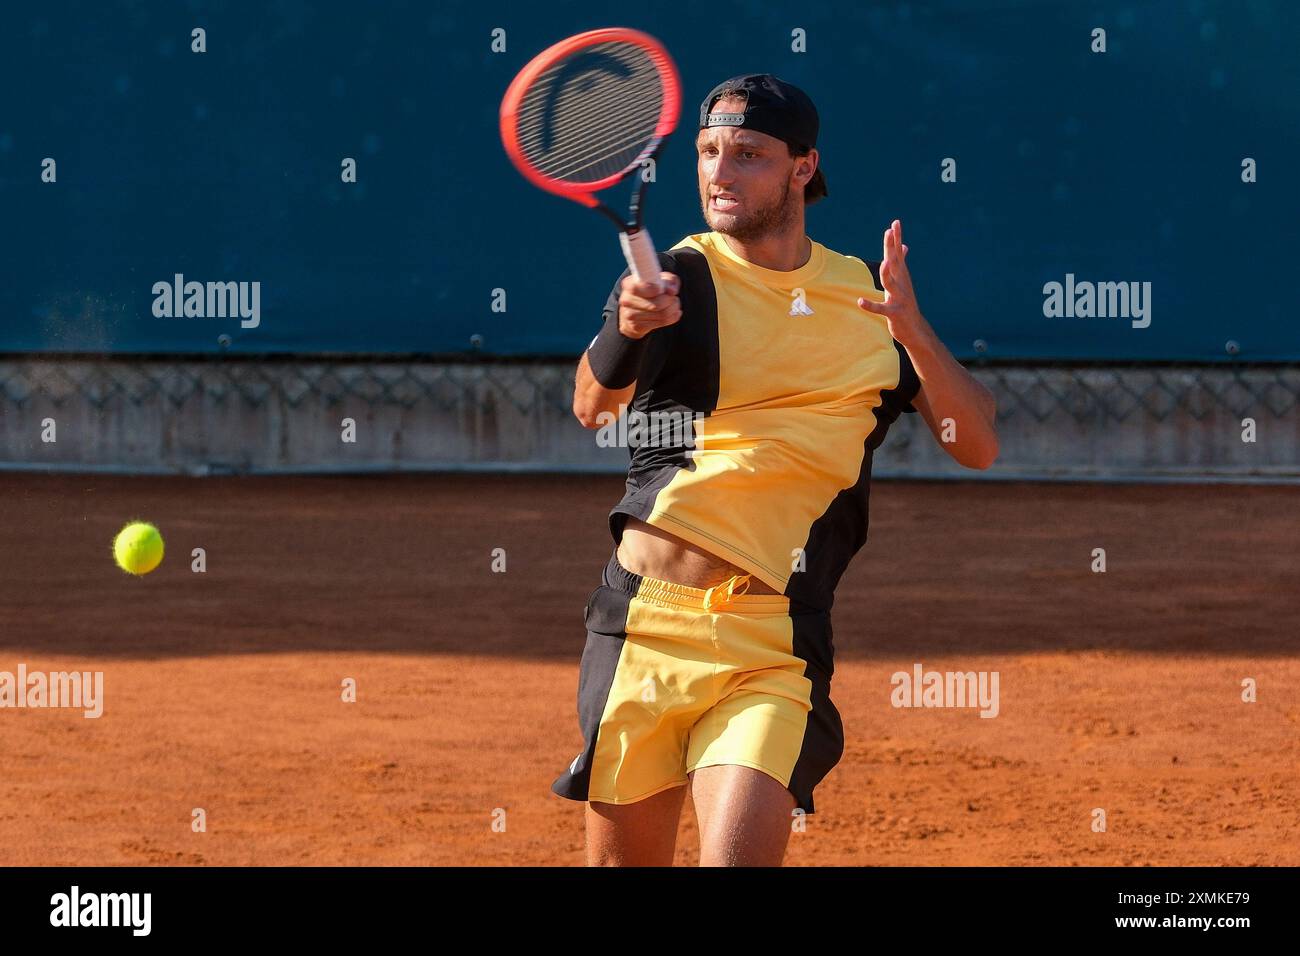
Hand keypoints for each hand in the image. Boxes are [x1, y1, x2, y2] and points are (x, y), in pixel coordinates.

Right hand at [618, 271, 681, 339]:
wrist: (636, 310)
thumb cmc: (651, 290)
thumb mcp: (660, 279)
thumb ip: (668, 280)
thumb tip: (672, 290)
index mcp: (629, 284)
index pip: (638, 288)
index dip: (652, 289)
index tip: (661, 290)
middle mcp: (626, 300)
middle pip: (655, 304)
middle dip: (671, 300)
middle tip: (674, 298)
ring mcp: (630, 315)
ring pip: (662, 314)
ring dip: (673, 309)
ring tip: (675, 305)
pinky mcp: (637, 327)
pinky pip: (662, 322)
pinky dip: (672, 317)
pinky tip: (672, 313)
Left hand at [856, 219, 923, 341]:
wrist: (915, 329)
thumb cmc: (905, 303)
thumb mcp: (903, 281)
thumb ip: (901, 263)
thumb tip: (904, 246)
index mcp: (901, 276)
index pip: (897, 254)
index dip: (896, 239)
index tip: (895, 222)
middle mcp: (901, 284)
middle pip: (895, 263)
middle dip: (891, 247)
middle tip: (889, 232)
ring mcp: (899, 298)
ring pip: (891, 284)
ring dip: (887, 273)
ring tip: (883, 262)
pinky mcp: (894, 313)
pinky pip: (881, 309)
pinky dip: (871, 305)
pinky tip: (860, 302)